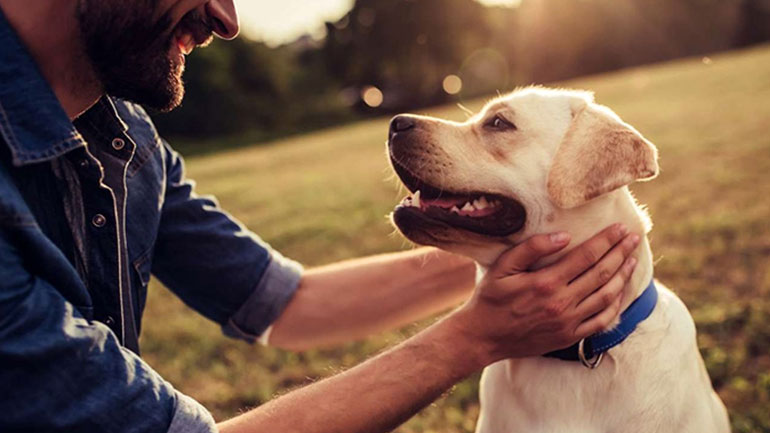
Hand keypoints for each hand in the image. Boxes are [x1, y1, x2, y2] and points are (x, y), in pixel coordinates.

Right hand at [448, 224, 640, 365]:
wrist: (483, 337)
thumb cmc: (491, 298)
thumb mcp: (503, 267)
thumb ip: (531, 248)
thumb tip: (564, 236)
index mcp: (546, 282)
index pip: (586, 256)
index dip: (607, 240)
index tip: (621, 228)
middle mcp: (561, 303)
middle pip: (602, 273)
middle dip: (621, 253)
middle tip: (634, 238)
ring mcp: (568, 322)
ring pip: (606, 296)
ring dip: (623, 276)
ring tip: (632, 260)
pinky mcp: (570, 337)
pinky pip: (601, 321)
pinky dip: (616, 305)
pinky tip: (620, 291)